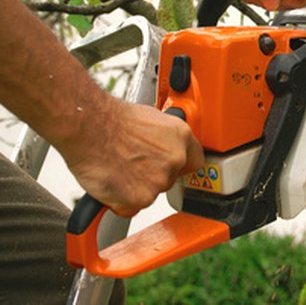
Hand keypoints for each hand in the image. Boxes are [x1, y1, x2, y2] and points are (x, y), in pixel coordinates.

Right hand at [62, 98, 203, 216]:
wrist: (89, 126)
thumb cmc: (111, 119)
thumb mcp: (151, 119)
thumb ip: (164, 138)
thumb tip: (163, 147)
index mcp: (181, 137)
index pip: (195, 161)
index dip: (181, 166)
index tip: (172, 168)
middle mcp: (175, 159)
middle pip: (170, 179)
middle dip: (152, 176)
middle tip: (132, 165)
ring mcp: (159, 180)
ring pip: (150, 194)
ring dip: (135, 188)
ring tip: (117, 168)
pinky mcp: (140, 198)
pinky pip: (131, 207)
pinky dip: (119, 201)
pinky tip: (110, 181)